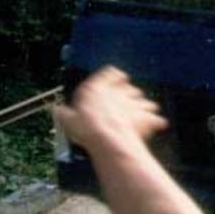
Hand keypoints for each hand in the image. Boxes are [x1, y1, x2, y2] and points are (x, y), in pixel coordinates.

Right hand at [53, 67, 167, 156]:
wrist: (108, 140)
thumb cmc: (87, 129)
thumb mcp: (69, 120)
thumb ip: (65, 113)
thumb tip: (58, 110)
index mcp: (99, 88)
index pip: (110, 73)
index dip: (114, 77)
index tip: (117, 78)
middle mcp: (119, 91)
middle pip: (130, 89)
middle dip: (129, 97)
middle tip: (125, 106)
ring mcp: (135, 103)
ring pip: (145, 102)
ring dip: (144, 109)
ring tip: (140, 117)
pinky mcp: (147, 116)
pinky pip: (156, 118)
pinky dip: (156, 122)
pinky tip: (156, 125)